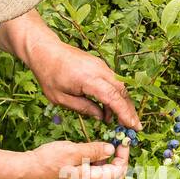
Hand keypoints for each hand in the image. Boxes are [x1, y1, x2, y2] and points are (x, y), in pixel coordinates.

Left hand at [0, 10, 140, 129]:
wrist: (46, 50)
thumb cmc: (49, 74)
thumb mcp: (60, 98)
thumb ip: (83, 108)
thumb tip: (101, 117)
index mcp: (88, 79)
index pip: (112, 97)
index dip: (124, 112)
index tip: (133, 126)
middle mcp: (99, 70)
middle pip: (122, 91)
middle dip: (129, 110)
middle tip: (133, 127)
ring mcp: (101, 66)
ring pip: (119, 87)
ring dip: (123, 104)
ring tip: (120, 122)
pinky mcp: (100, 66)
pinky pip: (113, 82)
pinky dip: (115, 96)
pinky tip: (108, 110)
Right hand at [0, 141, 128, 178]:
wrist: (27, 170)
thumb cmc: (47, 161)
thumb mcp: (73, 151)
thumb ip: (94, 150)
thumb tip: (111, 148)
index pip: (118, 171)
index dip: (124, 156)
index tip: (122, 141)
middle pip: (115, 178)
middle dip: (120, 161)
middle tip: (119, 145)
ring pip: (105, 177)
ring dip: (110, 162)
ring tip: (108, 145)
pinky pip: (93, 175)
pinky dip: (98, 164)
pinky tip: (93, 151)